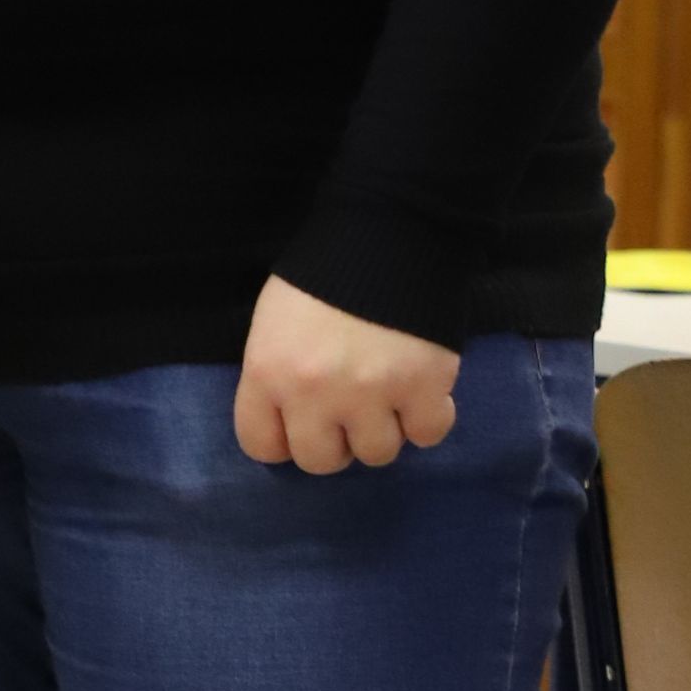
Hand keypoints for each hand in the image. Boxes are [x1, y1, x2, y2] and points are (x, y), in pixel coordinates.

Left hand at [233, 275, 458, 475]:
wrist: (389, 230)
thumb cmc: (323, 271)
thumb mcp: (275, 321)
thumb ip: (278, 373)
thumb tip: (294, 420)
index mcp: (267, 372)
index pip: (261, 446)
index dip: (285, 437)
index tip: (304, 422)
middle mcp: (313, 393)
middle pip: (321, 461)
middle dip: (337, 439)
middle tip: (352, 408)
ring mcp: (370, 394)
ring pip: (377, 454)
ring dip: (385, 429)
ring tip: (390, 395)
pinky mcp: (423, 387)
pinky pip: (428, 435)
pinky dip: (429, 417)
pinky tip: (424, 391)